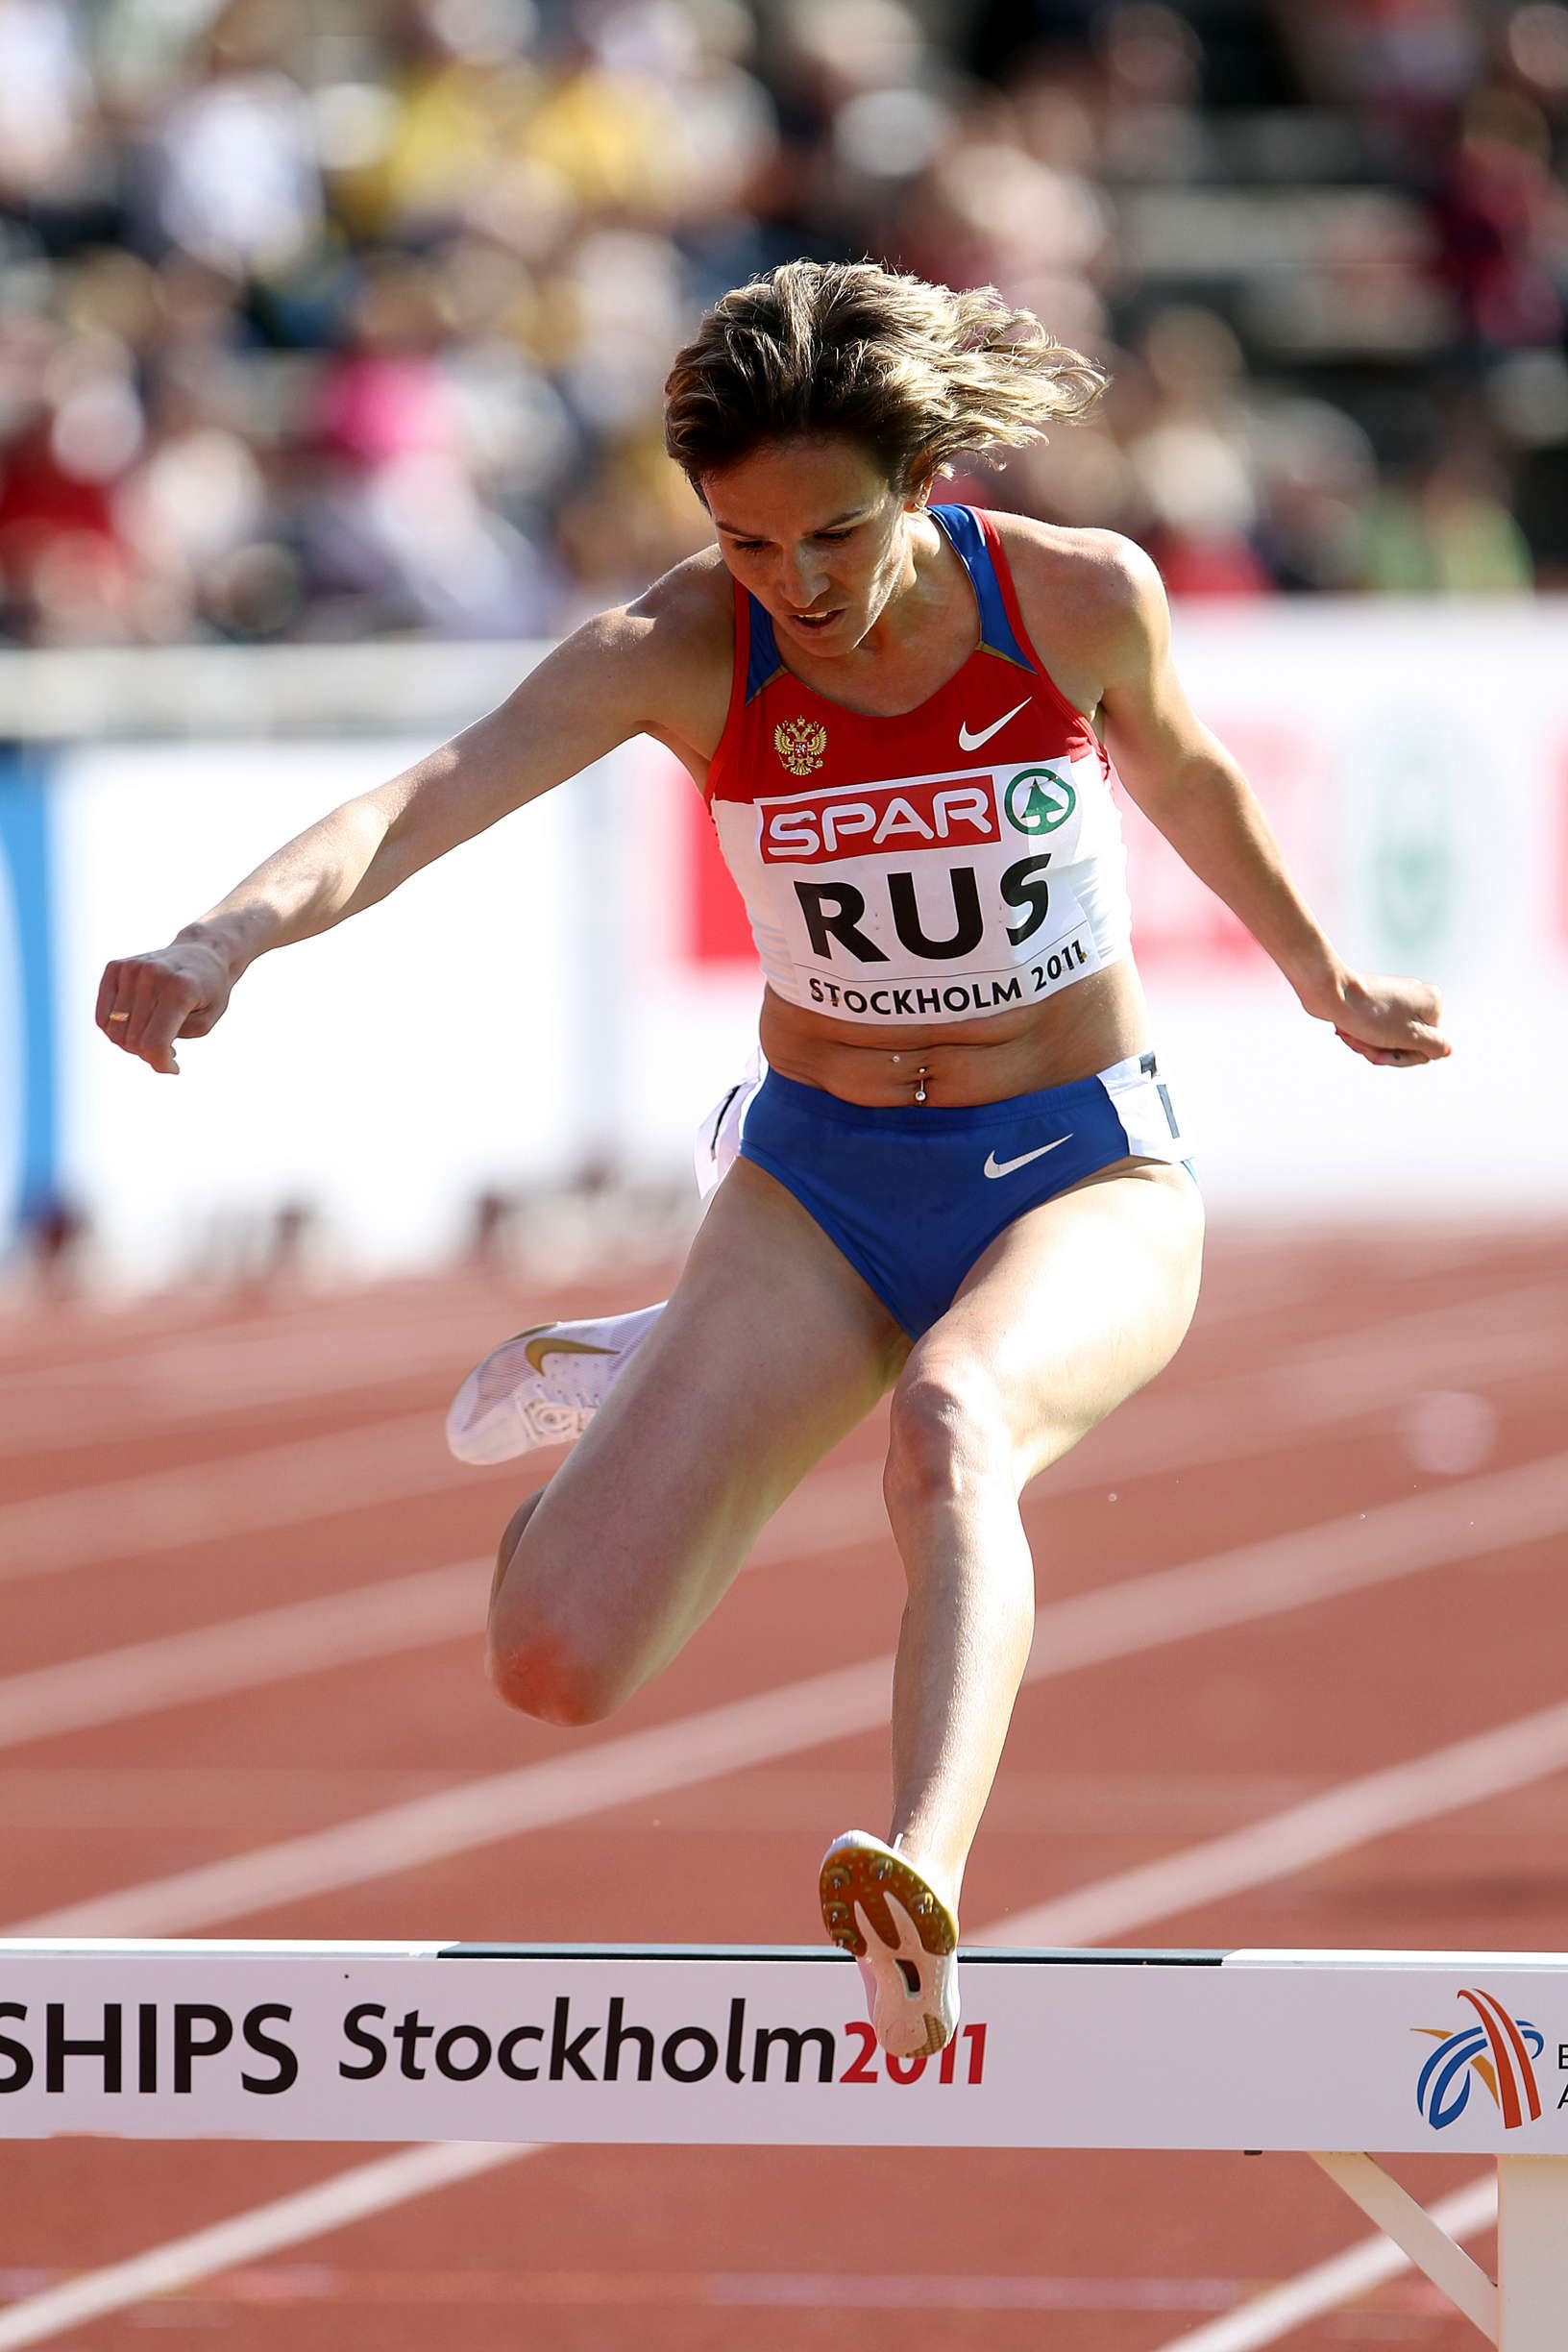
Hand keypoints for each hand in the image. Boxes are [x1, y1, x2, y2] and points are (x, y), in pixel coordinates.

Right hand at [96, 938, 235, 1074]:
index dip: (160, 1063)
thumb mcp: (206, 1021)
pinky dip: (116, 1028)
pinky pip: (103, 1015)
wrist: (202, 951)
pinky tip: (137, 1025)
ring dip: (132, 1043)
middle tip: (168, 1049)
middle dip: (149, 1054)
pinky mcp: (115, 967)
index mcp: (179, 989)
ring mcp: (130, 968)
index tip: (173, 1068)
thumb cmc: (209, 991)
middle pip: (133, 1039)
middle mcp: (151, 975)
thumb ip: (175, 1038)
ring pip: (113, 1030)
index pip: (155, 1042)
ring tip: (154, 1035)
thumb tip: (139, 1046)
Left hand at [1329, 972, 1450, 1068]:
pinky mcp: (1374, 1000)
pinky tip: (1345, 1031)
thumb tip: (1446, 1049)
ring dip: (1368, 1044)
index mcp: (1433, 1002)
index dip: (1403, 1056)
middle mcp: (1418, 996)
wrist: (1329, 991)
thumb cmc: (1370, 1015)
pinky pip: (1373, 1028)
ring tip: (1350, 1033)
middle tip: (1362, 1042)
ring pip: (1387, 1038)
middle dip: (1382, 1050)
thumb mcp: (1409, 1036)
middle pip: (1407, 1043)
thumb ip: (1435, 1045)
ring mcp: (1395, 997)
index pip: (1428, 1047)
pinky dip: (1360, 1034)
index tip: (1381, 1052)